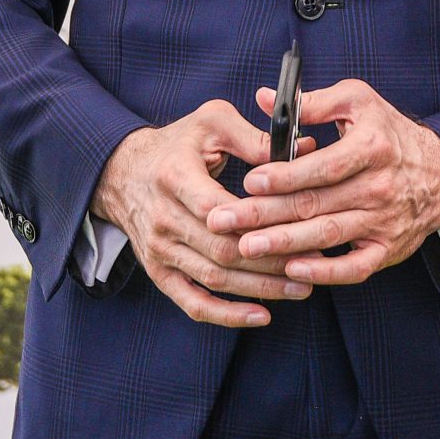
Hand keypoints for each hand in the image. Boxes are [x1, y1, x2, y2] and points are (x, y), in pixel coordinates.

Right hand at [90, 100, 316, 327]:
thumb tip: (306, 149)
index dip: (260, 222)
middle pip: (223, 250)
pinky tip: (261, 315)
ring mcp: (159, 250)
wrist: (124, 172)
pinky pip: (192, 303)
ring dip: (261, 288)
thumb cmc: (177, 143)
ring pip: (215, 279)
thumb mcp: (212, 123)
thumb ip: (255, 138)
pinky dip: (226, 315)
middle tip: (316, 261)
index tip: (302, 224)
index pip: (219, 209)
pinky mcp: (159, 272)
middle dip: (272, 260)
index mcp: (175, 177)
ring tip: (302, 287)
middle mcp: (163, 218)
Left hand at [217, 79, 439, 285]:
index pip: (322, 166)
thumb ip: (312, 102)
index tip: (250, 181)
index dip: (284, 175)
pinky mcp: (386, 249)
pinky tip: (293, 271)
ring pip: (326, 235)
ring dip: (284, 244)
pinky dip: (325, 273)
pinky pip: (354, 268)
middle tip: (224, 220)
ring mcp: (382, 222)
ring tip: (245, 248)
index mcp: (370, 147)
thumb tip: (262, 97)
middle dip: (265, 214)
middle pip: (315, 203)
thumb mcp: (358, 102)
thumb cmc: (388, 132)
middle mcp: (378, 187)